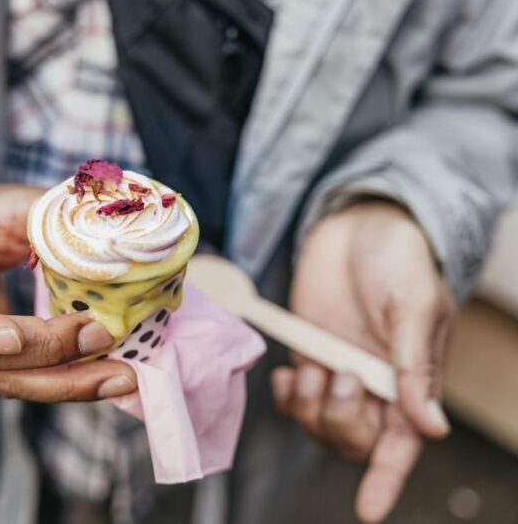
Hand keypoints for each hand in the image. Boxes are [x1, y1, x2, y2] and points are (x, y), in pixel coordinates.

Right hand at [0, 185, 136, 401]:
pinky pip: (26, 379)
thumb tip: (108, 229)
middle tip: (102, 340)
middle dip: (48, 359)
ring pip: (9, 382)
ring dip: (69, 383)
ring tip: (122, 376)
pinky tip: (108, 375)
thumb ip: (43, 216)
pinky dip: (68, 378)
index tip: (12, 337)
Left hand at [272, 201, 453, 522]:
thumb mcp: (414, 306)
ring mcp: (337, 371)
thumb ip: (417, 366)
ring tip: (315, 363)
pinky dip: (287, 396)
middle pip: (354, 439)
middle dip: (341, 420)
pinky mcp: (308, 354)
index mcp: (412, 381)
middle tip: (340, 375)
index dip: (386, 481)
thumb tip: (432, 428)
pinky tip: (289, 372)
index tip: (369, 511)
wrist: (357, 224)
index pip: (402, 445)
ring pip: (319, 424)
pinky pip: (294, 399)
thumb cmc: (398, 258)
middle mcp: (374, 385)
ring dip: (311, 406)